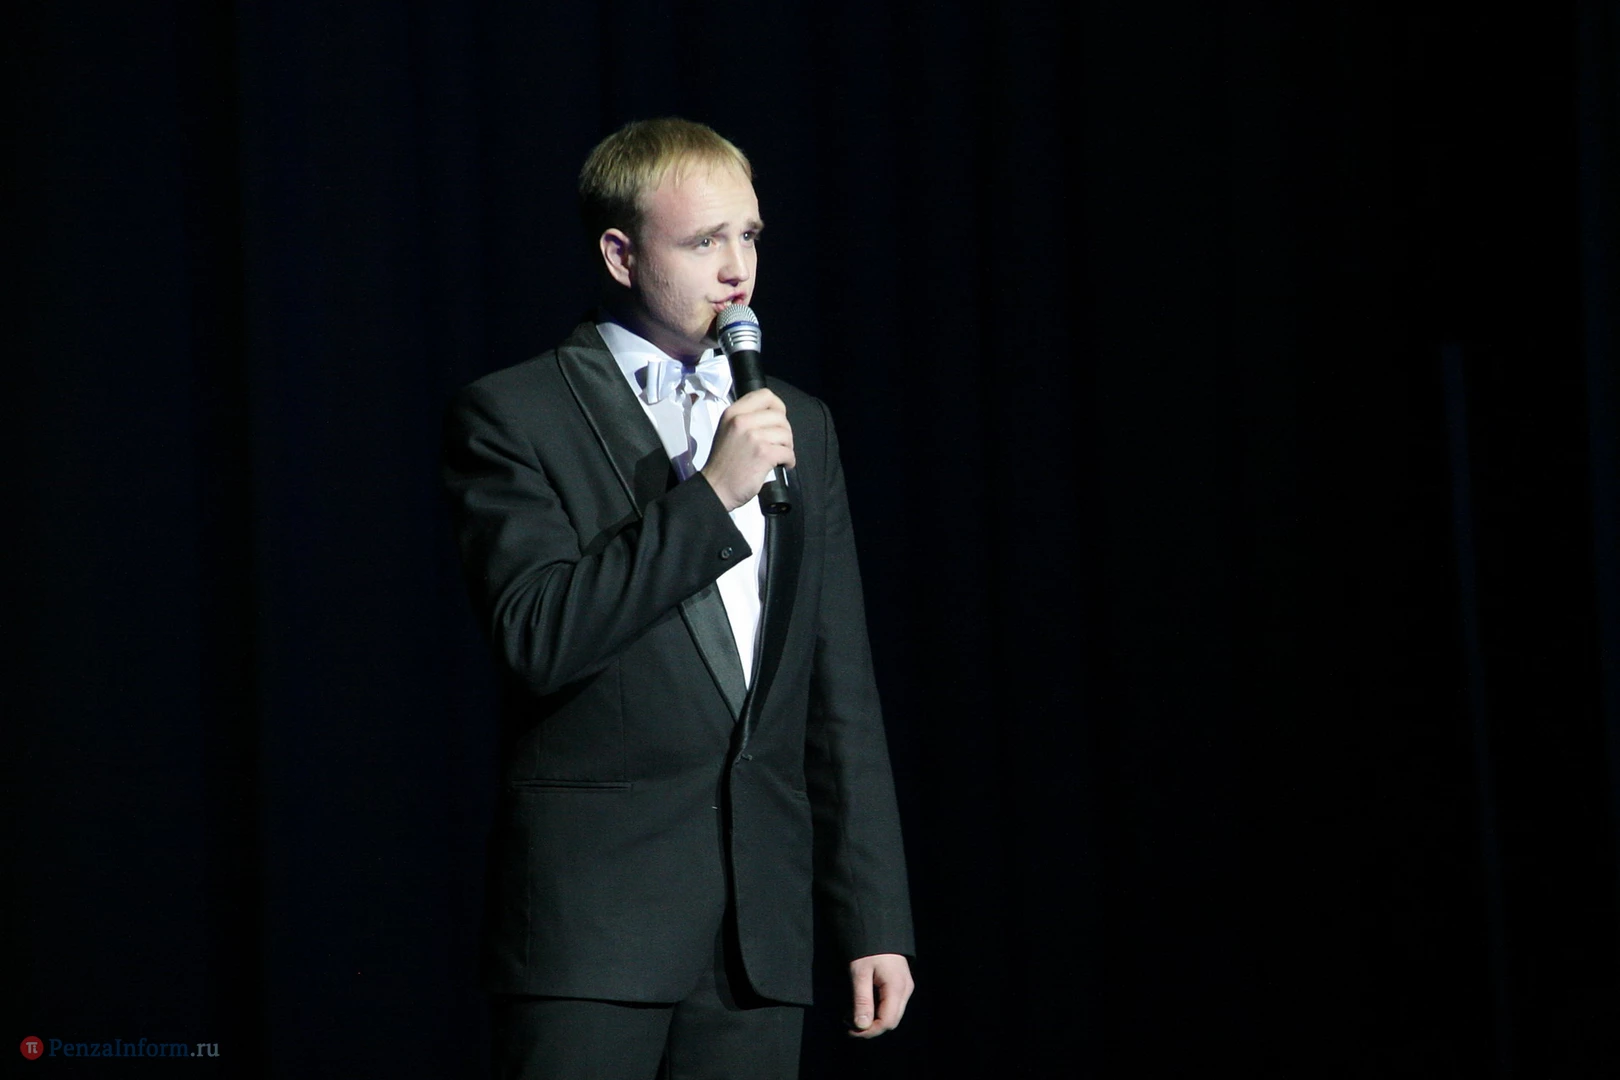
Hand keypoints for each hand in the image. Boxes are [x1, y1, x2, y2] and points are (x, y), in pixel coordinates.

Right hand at [701, 388, 794, 511]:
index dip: (778, 406)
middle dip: (785, 431)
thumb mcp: (727, 430)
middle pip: (780, 416)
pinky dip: (789, 460)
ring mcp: (753, 437)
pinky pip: (788, 452)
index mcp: (733, 413)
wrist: (715, 488)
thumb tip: (772, 415)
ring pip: (786, 434)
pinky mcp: (764, 454)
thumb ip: (746, 419)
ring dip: (787, 446)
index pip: (765, 395)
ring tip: (779, 456)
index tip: (778, 419)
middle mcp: (742, 421)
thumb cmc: (722, 463)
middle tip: (779, 444)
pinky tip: (782, 465)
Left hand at [848, 953, 912, 1037]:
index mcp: (897, 988)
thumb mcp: (860, 973)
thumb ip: (861, 1000)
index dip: (869, 1031)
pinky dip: (875, 1009)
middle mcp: (905, 990)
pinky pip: (890, 1004)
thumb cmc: (867, 948)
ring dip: (871, 1019)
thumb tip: (861, 1026)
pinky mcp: (900, 983)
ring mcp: (905, 986)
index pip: (887, 1022)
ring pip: (891, 1013)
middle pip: (891, 1020)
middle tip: (846, 1022)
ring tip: (849, 1014)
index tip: (849, 1030)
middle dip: (869, 1026)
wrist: (878, 926)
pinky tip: (859, 1004)